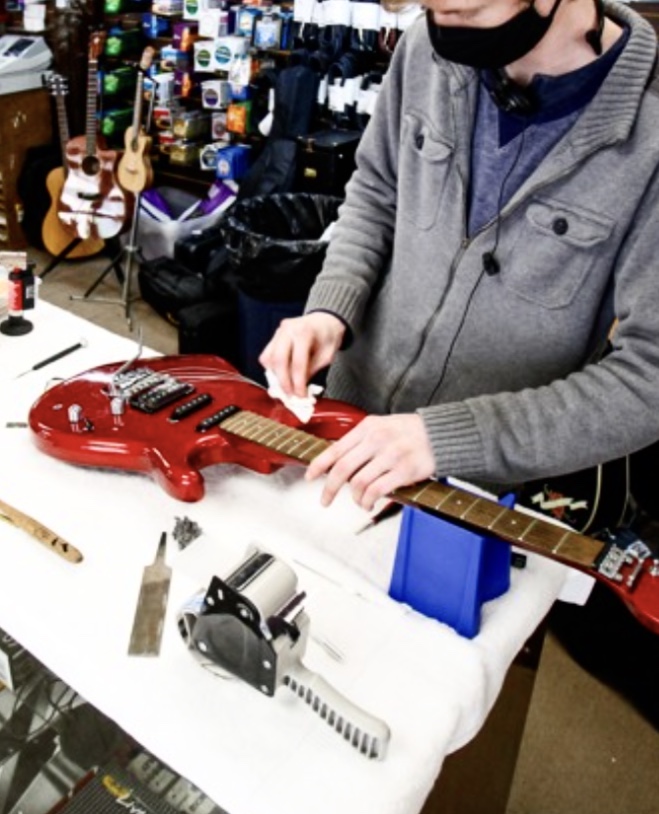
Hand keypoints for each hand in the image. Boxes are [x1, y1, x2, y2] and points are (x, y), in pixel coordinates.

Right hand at [259, 312, 345, 396]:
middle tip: (290, 395)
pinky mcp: (274, 337)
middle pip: (278, 360)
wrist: (325, 320)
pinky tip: (281, 375)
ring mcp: (279, 332)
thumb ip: (311, 371)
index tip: (300, 396)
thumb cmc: (328, 337)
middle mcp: (288, 330)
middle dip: (283, 382)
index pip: (297, 363)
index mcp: (304, 332)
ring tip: (286, 387)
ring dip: (275, 376)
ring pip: (268, 358)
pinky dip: (272, 368)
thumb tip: (298, 389)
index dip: (298, 383)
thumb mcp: (326, 356)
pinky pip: (267, 355)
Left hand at [306, 414, 435, 509]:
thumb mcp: (382, 426)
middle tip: (325, 500)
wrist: (441, 434)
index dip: (319, 465)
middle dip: (329, 488)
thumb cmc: (410, 432)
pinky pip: (377, 490)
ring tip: (359, 502)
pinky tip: (369, 504)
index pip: (336, 448)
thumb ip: (360, 441)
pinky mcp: (405, 470)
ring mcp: (391, 455)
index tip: (309, 476)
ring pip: (359, 482)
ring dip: (354, 498)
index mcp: (368, 427)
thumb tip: (336, 461)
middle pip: (343, 469)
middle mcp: (377, 439)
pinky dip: (369, 501)